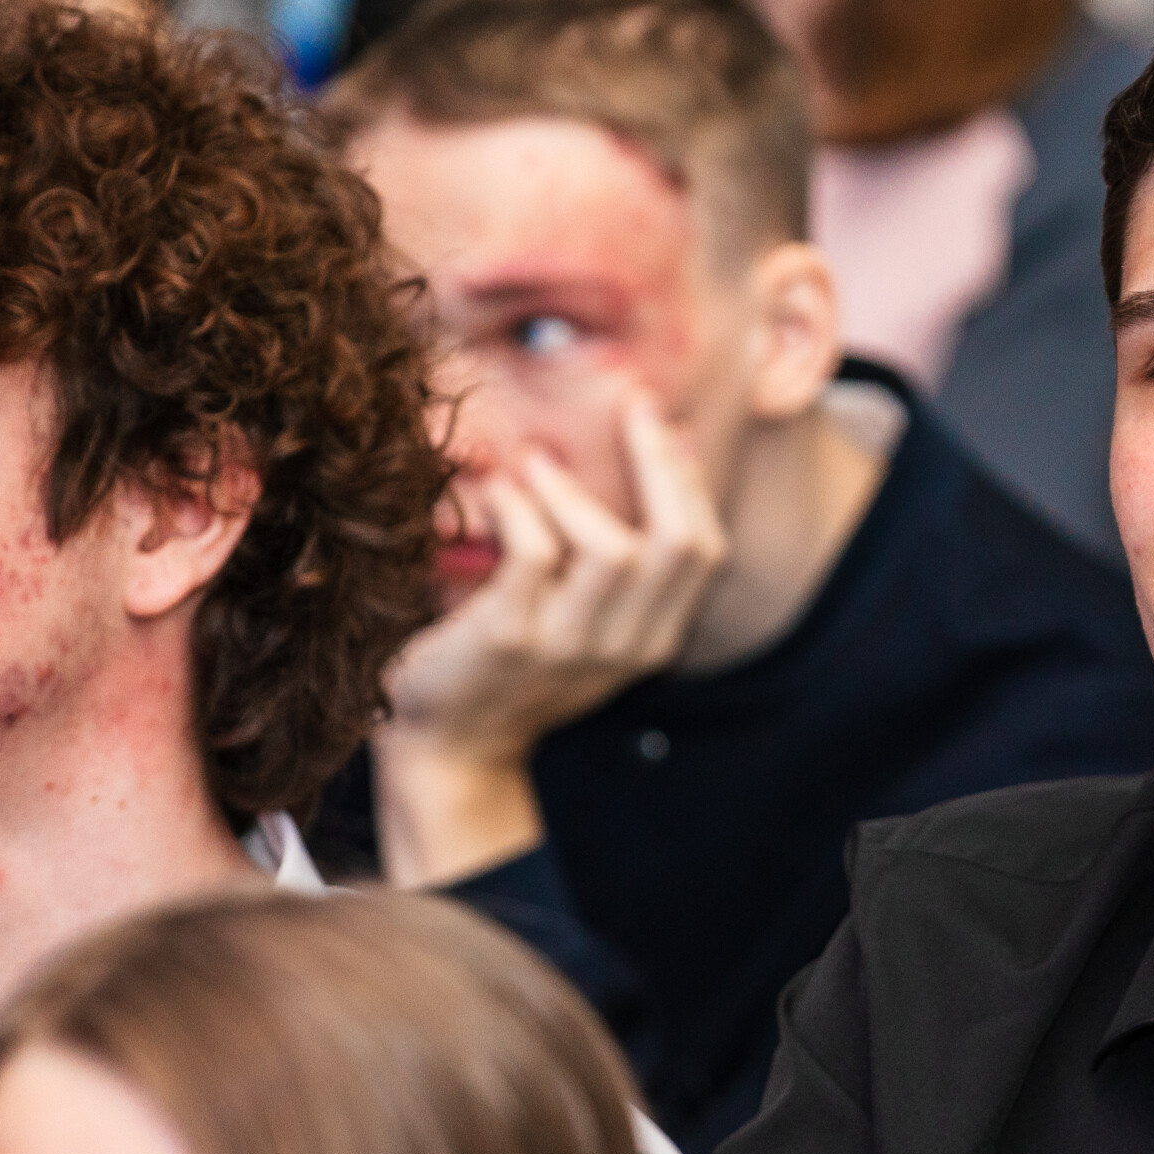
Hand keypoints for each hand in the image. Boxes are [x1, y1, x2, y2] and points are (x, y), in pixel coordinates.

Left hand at [375, 394, 728, 885]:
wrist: (449, 746)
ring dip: (575, 490)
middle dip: (661, 465)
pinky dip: (520, 511)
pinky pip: (534, 557)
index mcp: (654, 639)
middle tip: (634, 407)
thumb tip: (659, 453)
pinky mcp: (511, 641)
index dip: (690, 481)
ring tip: (537, 458)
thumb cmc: (510, 665)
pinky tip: (499, 492)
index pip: (704, 550)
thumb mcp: (585, 621)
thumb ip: (617, 561)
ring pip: (612, 550)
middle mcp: (626, 648)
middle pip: (678, 545)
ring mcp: (570, 648)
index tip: (665, 424)